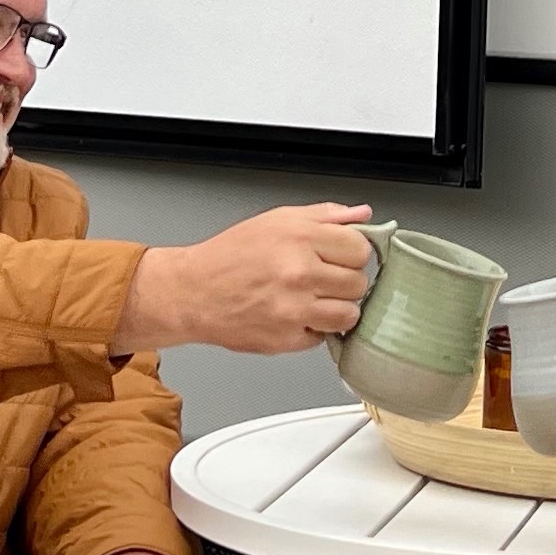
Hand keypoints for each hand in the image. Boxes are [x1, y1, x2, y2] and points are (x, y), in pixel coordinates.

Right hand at [119, 204, 377, 356]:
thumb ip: (325, 215)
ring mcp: (295, 309)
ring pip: (349, 315)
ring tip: (313, 301)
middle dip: (344, 282)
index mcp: (301, 238)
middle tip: (321, 279)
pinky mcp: (287, 339)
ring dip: (336, 310)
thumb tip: (363, 215)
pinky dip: (313, 329)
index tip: (339, 257)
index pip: (360, 250)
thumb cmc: (230, 255)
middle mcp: (300, 273)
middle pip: (358, 284)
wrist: (192, 292)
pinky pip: (323, 337)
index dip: (352, 254)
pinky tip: (293, 315)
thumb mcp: (278, 220)